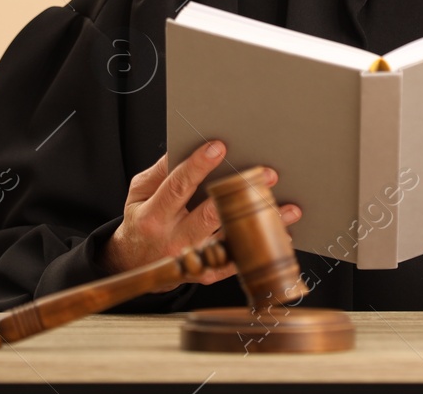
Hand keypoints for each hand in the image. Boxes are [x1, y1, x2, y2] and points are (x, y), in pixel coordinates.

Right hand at [100, 141, 301, 284]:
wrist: (134, 264)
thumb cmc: (142, 220)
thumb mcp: (139, 193)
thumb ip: (160, 171)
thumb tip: (182, 148)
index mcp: (153, 215)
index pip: (178, 187)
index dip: (197, 166)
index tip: (219, 147)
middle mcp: (174, 239)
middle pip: (210, 214)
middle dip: (239, 192)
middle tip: (266, 174)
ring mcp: (192, 259)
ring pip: (230, 239)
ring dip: (260, 222)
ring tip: (287, 208)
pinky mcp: (207, 274)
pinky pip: (237, 261)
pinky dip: (260, 247)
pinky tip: (281, 234)